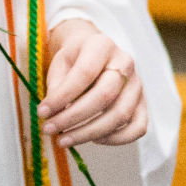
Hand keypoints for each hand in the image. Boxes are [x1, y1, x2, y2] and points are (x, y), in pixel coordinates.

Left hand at [38, 18, 146, 146]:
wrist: (95, 52)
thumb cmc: (75, 58)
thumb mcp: (61, 63)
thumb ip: (58, 87)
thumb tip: (54, 115)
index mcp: (102, 45)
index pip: (84, 73)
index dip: (62, 97)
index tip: (42, 112)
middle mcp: (125, 63)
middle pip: (104, 96)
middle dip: (73, 118)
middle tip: (50, 129)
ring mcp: (137, 84)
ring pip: (120, 115)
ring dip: (89, 133)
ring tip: (64, 140)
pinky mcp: (143, 103)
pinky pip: (137, 127)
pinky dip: (116, 139)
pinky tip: (94, 139)